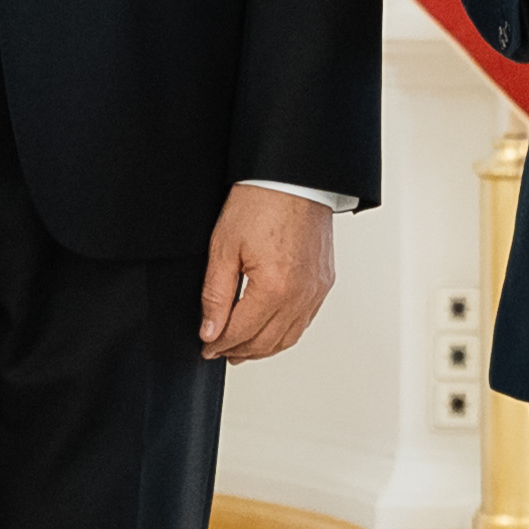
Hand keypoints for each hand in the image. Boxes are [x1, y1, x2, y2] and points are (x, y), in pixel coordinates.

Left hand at [197, 185, 336, 362]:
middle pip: (266, 341)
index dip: (219, 344)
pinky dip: (284, 333)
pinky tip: (269, 331)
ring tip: (241, 349)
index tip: (205, 348)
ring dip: (263, 348)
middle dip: (239, 351)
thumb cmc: (260, 202)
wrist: (293, 177)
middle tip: (219, 351)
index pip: (242, 332)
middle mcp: (301, 294)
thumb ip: (216, 295)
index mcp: (275, 287)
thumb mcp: (224, 247)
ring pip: (288, 337)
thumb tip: (210, 331)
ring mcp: (317, 289)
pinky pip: (305, 321)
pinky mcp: (324, 282)